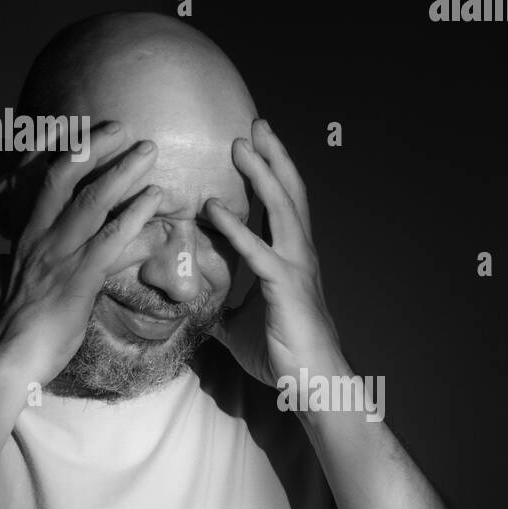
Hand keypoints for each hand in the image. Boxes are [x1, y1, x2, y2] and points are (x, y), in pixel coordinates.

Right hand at [0, 123, 163, 384]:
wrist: (10, 361)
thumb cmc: (16, 328)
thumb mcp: (11, 287)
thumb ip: (10, 267)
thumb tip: (0, 260)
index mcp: (24, 236)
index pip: (39, 180)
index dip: (61, 151)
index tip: (84, 129)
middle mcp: (39, 238)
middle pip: (65, 179)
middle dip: (94, 148)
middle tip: (124, 128)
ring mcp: (58, 257)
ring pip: (91, 203)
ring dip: (123, 173)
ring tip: (148, 152)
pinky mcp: (78, 281)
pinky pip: (110, 241)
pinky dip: (135, 217)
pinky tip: (155, 203)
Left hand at [204, 119, 347, 387]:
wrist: (314, 385)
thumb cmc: (282, 353)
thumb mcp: (239, 325)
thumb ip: (220, 306)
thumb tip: (194, 303)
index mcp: (289, 257)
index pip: (281, 204)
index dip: (269, 172)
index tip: (254, 142)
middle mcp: (298, 254)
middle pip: (288, 192)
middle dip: (272, 156)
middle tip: (254, 123)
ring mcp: (295, 267)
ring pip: (282, 209)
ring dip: (261, 174)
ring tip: (240, 144)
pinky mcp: (285, 288)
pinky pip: (258, 251)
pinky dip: (235, 228)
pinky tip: (213, 209)